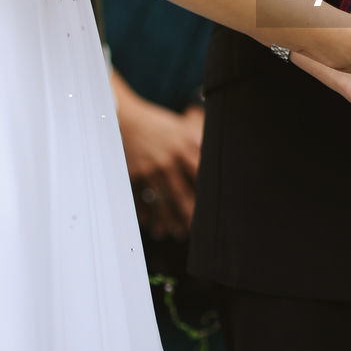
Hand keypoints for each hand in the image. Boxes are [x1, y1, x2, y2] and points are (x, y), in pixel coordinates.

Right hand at [112, 71, 202, 239]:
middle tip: (199, 231)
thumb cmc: (161, 128)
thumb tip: (225, 160)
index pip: (203, 177)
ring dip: (171, 222)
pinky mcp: (133, 176)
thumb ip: (201, 145)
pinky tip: (155, 226)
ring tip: (178, 232)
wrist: (125, 119)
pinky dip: (148, 217)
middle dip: (192, 216)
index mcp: (186, 146)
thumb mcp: (184, 130)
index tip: (217, 211)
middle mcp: (169, 159)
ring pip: (163, 204)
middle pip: (184, 195)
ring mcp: (150, 169)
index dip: (211, 196)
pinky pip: (142, 202)